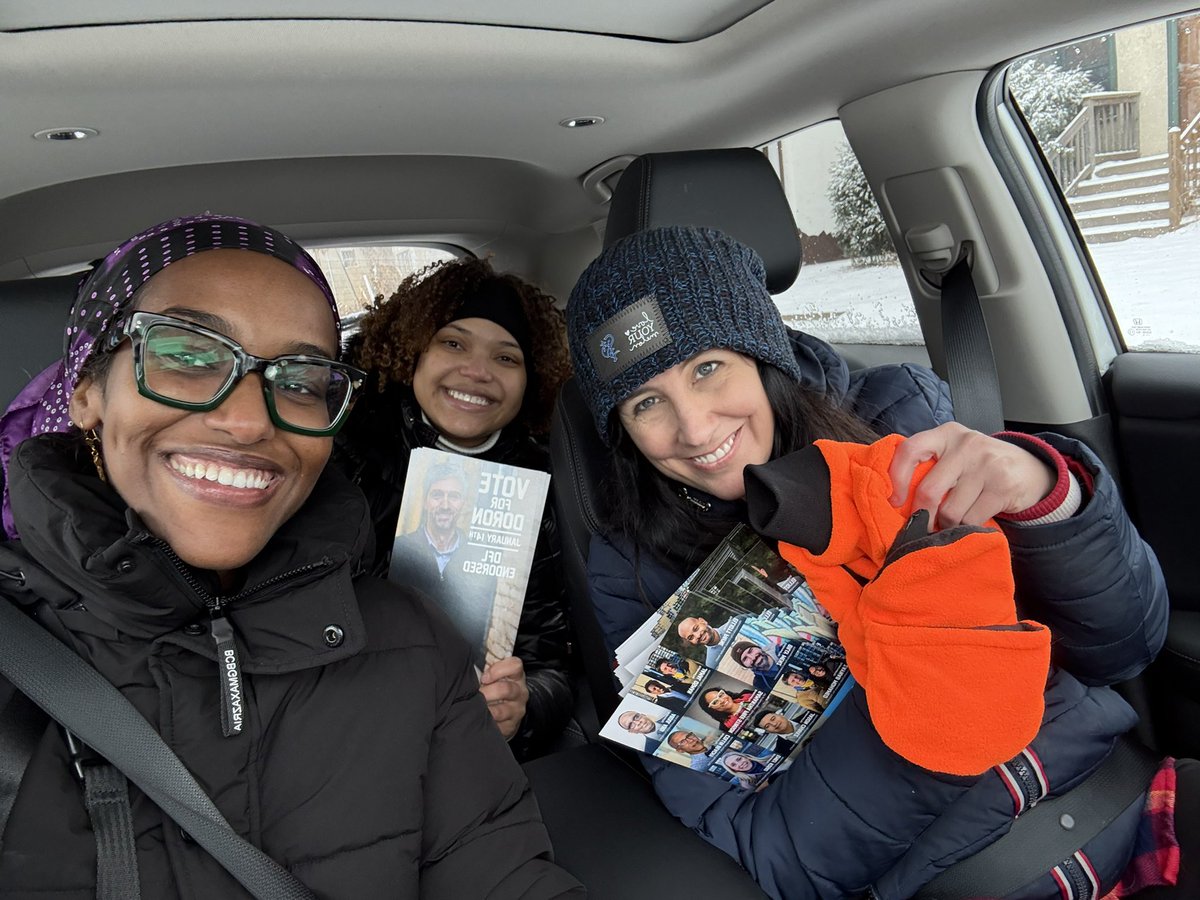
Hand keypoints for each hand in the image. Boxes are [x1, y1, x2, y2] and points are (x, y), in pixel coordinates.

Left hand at [479, 656, 528, 740]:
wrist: (509, 713)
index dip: (498, 670)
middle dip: (487, 692)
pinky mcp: (511, 726)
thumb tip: (466, 665)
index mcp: (516, 676)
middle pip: (506, 689)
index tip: (484, 677)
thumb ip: (487, 669)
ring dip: (485, 709)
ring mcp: (516, 710)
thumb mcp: (497, 677)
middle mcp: (519, 692)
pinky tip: (480, 720)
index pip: (515, 665)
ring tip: (475, 708)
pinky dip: (487, 723)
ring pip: (501, 711)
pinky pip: (498, 726)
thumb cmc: (497, 689)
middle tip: (476, 694)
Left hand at [887, 422, 1054, 528]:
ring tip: (953, 521)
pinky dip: (966, 528)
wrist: (1031, 469)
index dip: (897, 479)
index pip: (910, 450)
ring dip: (947, 524)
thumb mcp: (956, 453)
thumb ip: (931, 465)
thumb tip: (898, 500)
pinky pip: (971, 520)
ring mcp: (987, 465)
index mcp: (947, 434)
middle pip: (929, 491)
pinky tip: (970, 523)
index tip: (895, 501)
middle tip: (924, 525)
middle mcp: (966, 445)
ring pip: (950, 511)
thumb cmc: (980, 465)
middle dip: (922, 515)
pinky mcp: (1003, 487)